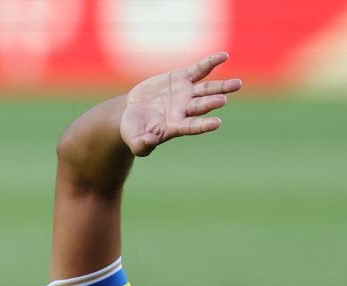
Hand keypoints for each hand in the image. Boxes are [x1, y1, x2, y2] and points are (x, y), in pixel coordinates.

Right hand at [121, 51, 241, 156]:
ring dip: (222, 86)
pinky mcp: (183, 78)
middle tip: (222, 100)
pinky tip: (224, 56)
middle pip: (202, 105)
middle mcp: (186, 109)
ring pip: (208, 89)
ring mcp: (187, 93)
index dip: (203, 125)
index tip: (216, 123)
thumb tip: (150, 142)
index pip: (193, 126)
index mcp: (176, 126)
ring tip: (237, 84)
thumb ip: (141, 145)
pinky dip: (211, 62)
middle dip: (211, 102)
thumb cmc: (134, 130)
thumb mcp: (133, 139)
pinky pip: (200, 69)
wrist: (132, 112)